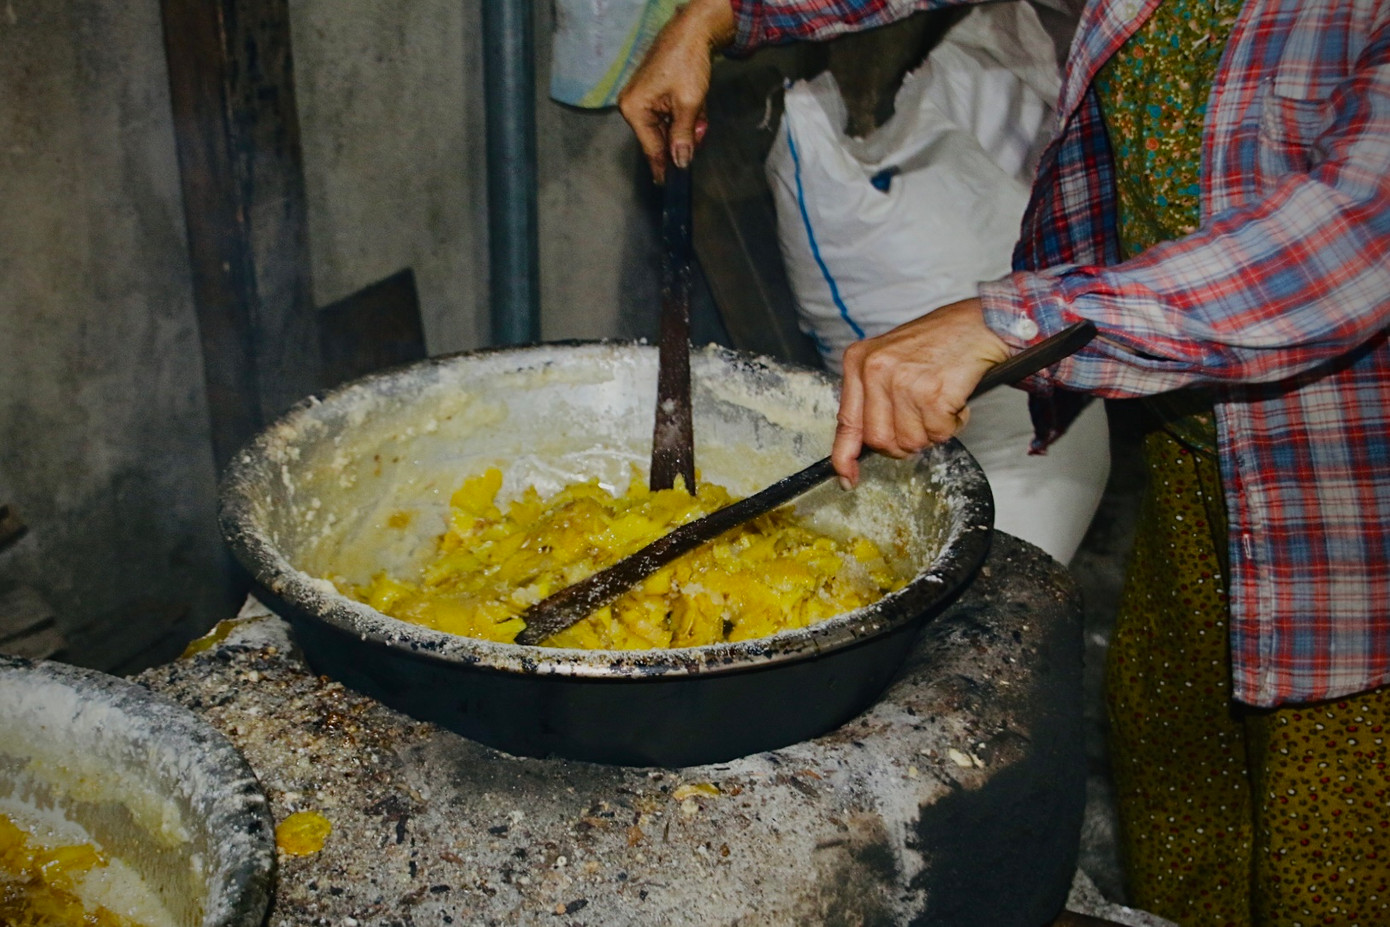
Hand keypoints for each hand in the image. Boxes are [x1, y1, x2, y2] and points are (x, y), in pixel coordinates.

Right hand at [617, 0, 735, 182]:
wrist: (692, 32)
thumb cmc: (687, 62)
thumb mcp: (689, 104)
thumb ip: (683, 136)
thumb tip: (680, 162)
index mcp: (634, 109)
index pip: (651, 148)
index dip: (664, 167)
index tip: (670, 186)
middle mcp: (633, 106)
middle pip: (661, 140)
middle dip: (684, 137)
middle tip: (700, 127)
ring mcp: (642, 101)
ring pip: (669, 129)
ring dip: (688, 126)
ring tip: (699, 110)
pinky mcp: (654, 95)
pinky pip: (670, 117)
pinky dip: (686, 115)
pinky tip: (696, 105)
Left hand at [832, 298, 1011, 486]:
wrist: (980, 323)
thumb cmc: (938, 343)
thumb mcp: (890, 360)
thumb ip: (872, 397)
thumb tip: (861, 444)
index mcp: (858, 361)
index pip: (846, 422)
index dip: (846, 456)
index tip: (848, 477)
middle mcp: (875, 370)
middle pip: (879, 440)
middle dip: (903, 443)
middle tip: (921, 422)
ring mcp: (903, 382)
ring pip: (910, 441)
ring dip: (932, 431)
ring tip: (940, 402)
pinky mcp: (932, 393)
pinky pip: (938, 433)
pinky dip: (952, 424)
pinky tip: (954, 399)